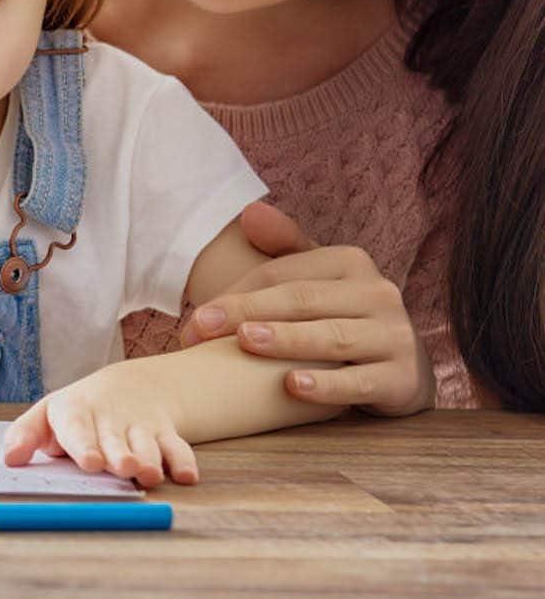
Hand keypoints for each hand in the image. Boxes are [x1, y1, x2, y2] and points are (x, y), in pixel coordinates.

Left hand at [1, 363, 197, 488]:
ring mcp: (140, 427)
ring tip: (149, 474)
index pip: (78, 428)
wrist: (128, 389)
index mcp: (76, 413)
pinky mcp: (165, 434)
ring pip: (148, 444)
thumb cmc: (77, 412)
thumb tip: (9, 459)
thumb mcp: (47, 417)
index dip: (84, 445)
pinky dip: (184, 461)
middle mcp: (110, 420)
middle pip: (116, 439)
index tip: (90, 462)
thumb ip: (25, 435)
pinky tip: (187, 476)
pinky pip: (179, 447)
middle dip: (120, 454)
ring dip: (152, 459)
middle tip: (124, 467)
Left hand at [180, 201, 434, 416]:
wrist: (402, 368)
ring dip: (286, 340)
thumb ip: (284, 246)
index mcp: (351, 262)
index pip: (282, 274)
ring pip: (332, 338)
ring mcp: (395, 336)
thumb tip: (250, 213)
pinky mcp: (403, 379)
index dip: (235, 294)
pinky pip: (360, 382)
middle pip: (302, 301)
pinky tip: (292, 386)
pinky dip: (327, 385)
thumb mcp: (318, 279)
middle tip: (201, 330)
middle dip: (246, 313)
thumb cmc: (342, 318)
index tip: (195, 321)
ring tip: (246, 342)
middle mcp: (379, 293)